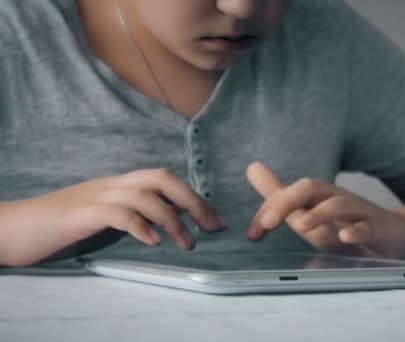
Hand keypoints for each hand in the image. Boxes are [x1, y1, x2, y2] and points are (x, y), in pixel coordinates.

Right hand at [2, 168, 226, 266]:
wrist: (13, 227)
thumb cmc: (60, 225)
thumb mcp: (105, 218)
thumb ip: (133, 214)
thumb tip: (166, 222)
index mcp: (119, 185)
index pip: (165, 180)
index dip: (195, 197)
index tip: (217, 221)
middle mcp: (112, 185)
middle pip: (161, 177)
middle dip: (193, 200)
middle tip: (213, 227)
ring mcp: (96, 197)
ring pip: (144, 194)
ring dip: (172, 219)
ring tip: (187, 243)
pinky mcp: (80, 214)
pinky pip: (117, 213)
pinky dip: (140, 225)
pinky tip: (154, 241)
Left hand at [246, 162, 404, 257]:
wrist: (397, 235)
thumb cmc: (347, 224)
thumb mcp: (310, 212)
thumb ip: (281, 197)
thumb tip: (252, 168)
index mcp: (318, 197)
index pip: (290, 194)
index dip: (271, 208)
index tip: (254, 232)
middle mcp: (337, 199)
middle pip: (312, 188)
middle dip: (287, 201)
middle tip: (268, 222)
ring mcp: (359, 212)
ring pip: (338, 205)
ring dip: (318, 215)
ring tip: (300, 225)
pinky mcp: (378, 228)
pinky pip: (368, 227)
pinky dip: (357, 231)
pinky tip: (345, 238)